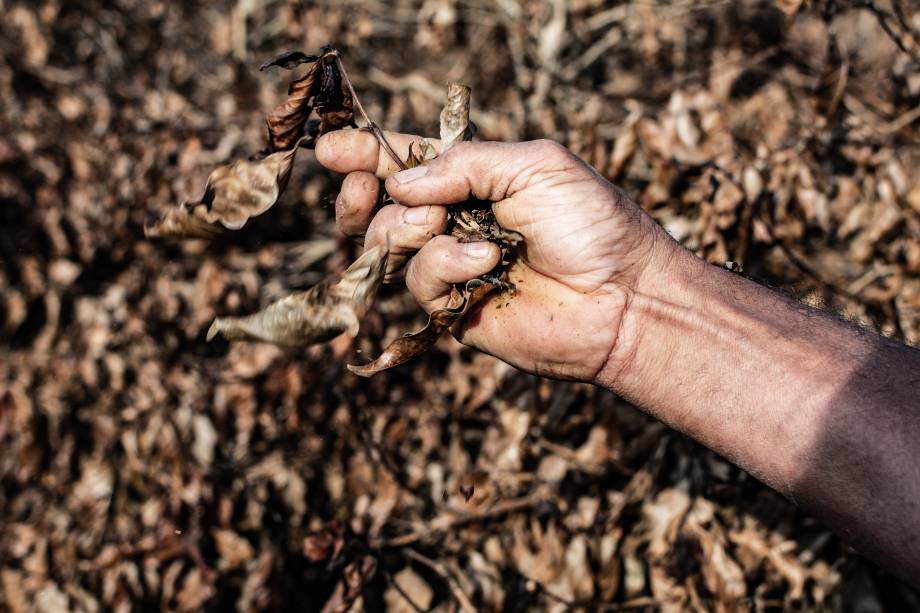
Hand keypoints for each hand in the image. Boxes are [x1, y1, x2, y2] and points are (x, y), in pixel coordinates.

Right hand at [315, 131, 676, 382]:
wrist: (623, 299)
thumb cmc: (592, 224)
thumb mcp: (535, 165)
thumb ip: (464, 164)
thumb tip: (400, 183)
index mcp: (475, 181)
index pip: (408, 164)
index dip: (366, 154)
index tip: (328, 148)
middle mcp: (456, 223)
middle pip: (381, 207)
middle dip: (364, 193)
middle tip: (363, 186)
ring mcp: (452, 267)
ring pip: (387, 244)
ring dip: (404, 228)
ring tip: (440, 224)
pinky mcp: (452, 310)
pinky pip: (417, 282)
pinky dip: (442, 265)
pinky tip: (483, 263)